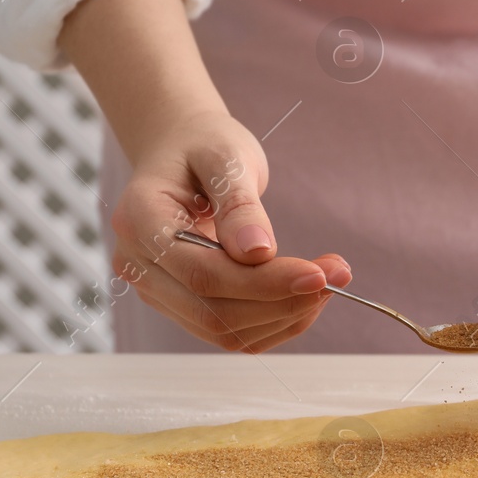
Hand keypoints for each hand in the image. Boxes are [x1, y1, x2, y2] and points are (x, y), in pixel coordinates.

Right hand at [109, 109, 351, 351]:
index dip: (263, 283)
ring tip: (330, 280)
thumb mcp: (226, 158)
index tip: (318, 274)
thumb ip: (239, 205)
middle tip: (338, 275)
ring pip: (224, 331)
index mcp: (140, 221)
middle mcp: (139, 264)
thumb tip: (259, 252)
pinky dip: (275, 321)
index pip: (203, 274)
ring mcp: (157, 290)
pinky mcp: (181, 305)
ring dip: (286, 315)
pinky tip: (305, 295)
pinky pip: (230, 332)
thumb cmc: (204, 146)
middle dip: (284, 301)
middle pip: (214, 311)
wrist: (185, 151)